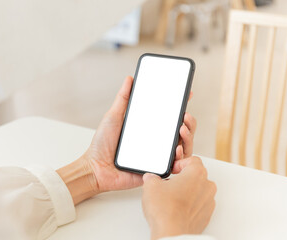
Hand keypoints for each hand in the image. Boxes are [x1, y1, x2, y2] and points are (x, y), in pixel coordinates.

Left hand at [84, 76, 196, 191]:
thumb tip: (129, 78)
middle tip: (185, 115)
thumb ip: (123, 98)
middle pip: (182, 132)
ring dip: (188, 138)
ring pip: (183, 148)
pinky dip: (180, 158)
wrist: (95, 168)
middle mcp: (156, 142)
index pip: (170, 117)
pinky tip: (177, 150)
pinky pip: (174, 166)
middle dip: (190, 123)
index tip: (186, 94)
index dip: (181, 107)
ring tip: (182, 130)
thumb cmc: (102, 144)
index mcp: (148, 128)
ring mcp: (157, 156)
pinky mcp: (155, 170)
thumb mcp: (113, 116)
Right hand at [142, 156, 215, 239]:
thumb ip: (152, 177)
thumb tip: (152, 179)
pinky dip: (189, 205)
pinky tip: (176, 208)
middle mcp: (207, 186)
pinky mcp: (206, 216)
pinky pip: (199, 204)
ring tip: (171, 197)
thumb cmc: (166, 211)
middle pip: (196, 175)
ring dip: (187, 191)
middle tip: (169, 183)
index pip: (192, 160)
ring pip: (198, 190)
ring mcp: (208, 202)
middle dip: (183, 177)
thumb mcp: (150, 185)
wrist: (171, 233)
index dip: (179, 163)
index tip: (171, 170)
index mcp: (197, 173)